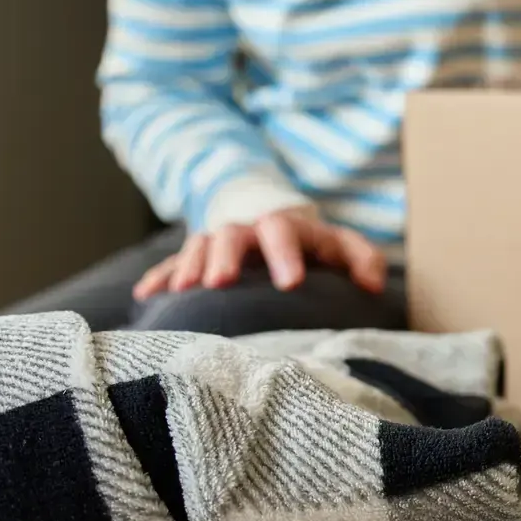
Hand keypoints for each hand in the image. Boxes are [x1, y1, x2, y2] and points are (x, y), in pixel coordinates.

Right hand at [133, 206, 387, 300]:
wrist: (272, 223)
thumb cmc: (314, 246)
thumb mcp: (342, 246)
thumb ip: (364, 260)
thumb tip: (375, 287)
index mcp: (285, 226)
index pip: (284, 231)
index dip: (286, 254)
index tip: (290, 284)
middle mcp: (247, 229)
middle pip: (233, 235)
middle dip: (226, 257)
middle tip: (220, 284)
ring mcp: (217, 242)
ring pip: (199, 246)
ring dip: (189, 266)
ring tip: (184, 291)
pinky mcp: (196, 257)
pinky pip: (172, 264)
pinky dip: (160, 278)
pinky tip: (146, 298)